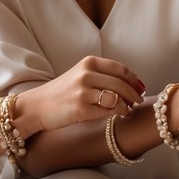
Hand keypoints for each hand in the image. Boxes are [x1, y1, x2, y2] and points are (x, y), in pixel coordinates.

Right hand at [16, 56, 144, 134]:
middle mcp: (86, 74)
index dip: (134, 79)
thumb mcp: (80, 75)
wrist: (37, 106)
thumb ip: (101, 75)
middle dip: (134, 94)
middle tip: (138, 101)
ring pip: (117, 99)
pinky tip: (118, 116)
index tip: (140, 88)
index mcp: (88, 63)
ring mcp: (83, 92)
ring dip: (127, 106)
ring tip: (128, 110)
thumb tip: (131, 84)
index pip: (120, 69)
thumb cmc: (62, 92)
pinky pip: (107, 112)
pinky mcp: (81, 109)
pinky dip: (116, 114)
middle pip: (122, 84)